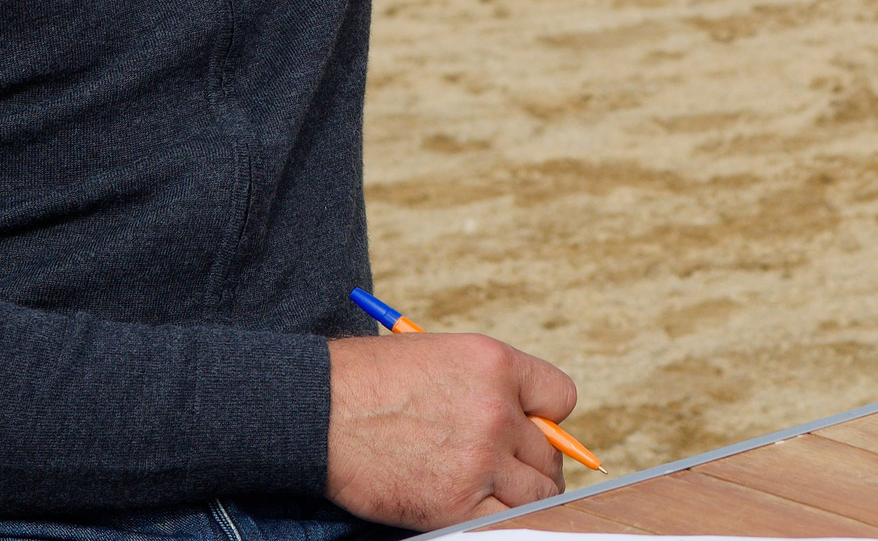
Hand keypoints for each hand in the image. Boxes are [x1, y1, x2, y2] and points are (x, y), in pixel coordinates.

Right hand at [324, 331, 576, 528]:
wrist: (316, 412)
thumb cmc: (367, 381)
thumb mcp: (438, 356)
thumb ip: (486, 385)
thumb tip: (523, 420)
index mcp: (495, 364)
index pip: (561, 398)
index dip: (545, 418)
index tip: (529, 430)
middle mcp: (497, 410)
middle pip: (550, 452)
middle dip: (534, 463)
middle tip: (511, 472)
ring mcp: (480, 460)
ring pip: (537, 492)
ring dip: (523, 496)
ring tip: (497, 494)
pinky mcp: (458, 503)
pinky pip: (506, 520)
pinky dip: (498, 519)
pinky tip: (478, 509)